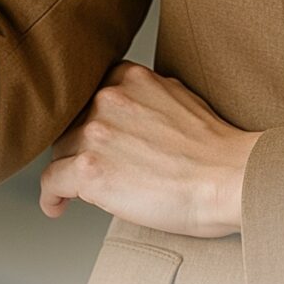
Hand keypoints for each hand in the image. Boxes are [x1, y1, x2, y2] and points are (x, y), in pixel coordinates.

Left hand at [39, 61, 260, 237]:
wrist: (232, 179)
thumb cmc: (216, 151)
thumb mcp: (178, 98)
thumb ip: (144, 97)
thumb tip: (127, 112)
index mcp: (128, 77)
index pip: (87, 97)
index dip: (87, 122)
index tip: (90, 141)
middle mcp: (106, 98)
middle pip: (70, 124)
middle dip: (80, 148)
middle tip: (96, 171)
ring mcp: (95, 132)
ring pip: (60, 152)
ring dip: (70, 172)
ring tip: (79, 193)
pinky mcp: (89, 169)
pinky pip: (51, 182)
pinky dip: (51, 197)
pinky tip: (57, 206)